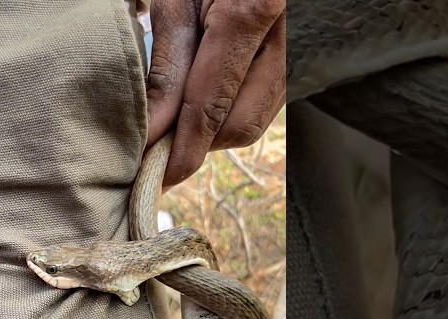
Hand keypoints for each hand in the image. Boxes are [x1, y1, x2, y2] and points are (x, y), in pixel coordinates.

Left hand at [145, 0, 284, 188]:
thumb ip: (167, 61)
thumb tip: (155, 127)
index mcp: (253, 9)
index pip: (213, 101)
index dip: (185, 146)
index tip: (160, 174)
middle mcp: (283, 36)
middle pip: (241, 123)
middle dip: (199, 143)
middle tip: (159, 145)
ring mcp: (292, 50)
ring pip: (255, 121)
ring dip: (214, 131)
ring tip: (181, 118)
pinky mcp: (290, 60)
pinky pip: (262, 105)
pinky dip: (230, 113)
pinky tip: (206, 100)